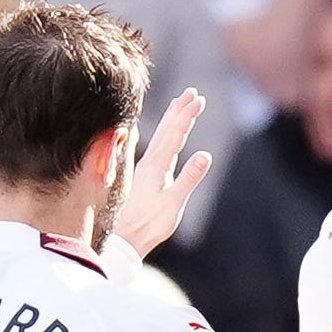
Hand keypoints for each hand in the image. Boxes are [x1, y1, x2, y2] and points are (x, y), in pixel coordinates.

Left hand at [114, 89, 212, 257]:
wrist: (125, 238)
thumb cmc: (149, 224)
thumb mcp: (173, 203)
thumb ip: (189, 178)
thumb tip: (206, 154)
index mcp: (157, 165)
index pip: (175, 133)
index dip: (187, 115)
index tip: (199, 98)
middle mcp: (149, 162)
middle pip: (167, 129)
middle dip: (180, 110)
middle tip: (192, 93)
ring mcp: (146, 168)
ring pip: (160, 136)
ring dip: (172, 119)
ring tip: (181, 104)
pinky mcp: (145, 176)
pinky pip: (156, 146)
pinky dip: (164, 133)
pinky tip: (164, 135)